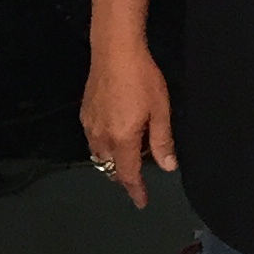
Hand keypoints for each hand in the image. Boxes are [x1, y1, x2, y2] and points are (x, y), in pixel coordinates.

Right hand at [80, 43, 175, 208]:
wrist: (115, 52)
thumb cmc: (142, 78)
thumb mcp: (161, 110)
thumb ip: (162, 141)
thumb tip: (168, 166)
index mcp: (122, 138)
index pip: (128, 174)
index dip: (135, 190)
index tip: (141, 202)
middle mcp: (102, 136)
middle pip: (111, 167)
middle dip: (124, 173)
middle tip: (142, 169)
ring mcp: (90, 125)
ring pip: (100, 155)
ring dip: (114, 159)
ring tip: (131, 150)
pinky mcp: (85, 114)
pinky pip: (93, 140)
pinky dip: (105, 145)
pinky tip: (117, 132)